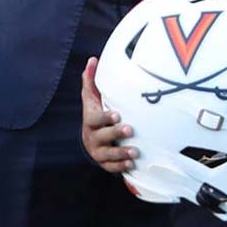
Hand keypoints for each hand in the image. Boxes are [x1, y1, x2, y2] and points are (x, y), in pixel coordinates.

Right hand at [81, 58, 136, 173]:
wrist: (91, 140)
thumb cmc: (96, 115)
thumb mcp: (92, 99)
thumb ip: (92, 81)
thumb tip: (93, 59)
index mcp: (90, 120)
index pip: (95, 119)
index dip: (105, 118)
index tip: (117, 114)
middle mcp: (92, 137)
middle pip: (102, 137)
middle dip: (115, 133)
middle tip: (130, 129)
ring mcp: (98, 151)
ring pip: (108, 154)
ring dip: (121, 153)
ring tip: (135, 152)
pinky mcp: (105, 163)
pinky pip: (111, 167)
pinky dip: (121, 166)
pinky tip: (132, 164)